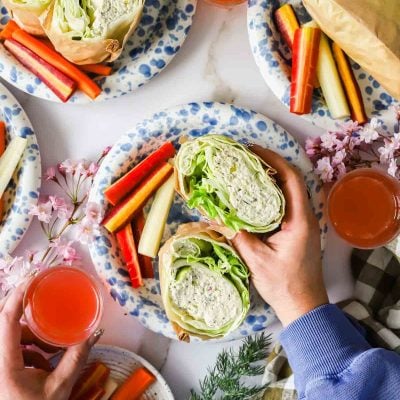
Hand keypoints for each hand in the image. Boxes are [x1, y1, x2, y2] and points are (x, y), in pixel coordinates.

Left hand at [0, 281, 101, 399]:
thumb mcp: (60, 387)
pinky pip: (9, 345)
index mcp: (4, 364)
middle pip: (2, 320)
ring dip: (29, 332)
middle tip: (42, 296)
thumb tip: (95, 332)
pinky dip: (26, 345)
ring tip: (52, 345)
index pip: (6, 320)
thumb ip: (77, 357)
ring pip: (8, 334)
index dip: (17, 296)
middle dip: (22, 306)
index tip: (32, 278)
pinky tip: (42, 358)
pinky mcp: (0, 367)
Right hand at [232, 146, 327, 325]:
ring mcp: (303, 224)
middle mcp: (306, 217)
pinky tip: (254, 196)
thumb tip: (212, 215)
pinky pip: (285, 204)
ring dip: (270, 179)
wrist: (303, 305)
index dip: (273, 160)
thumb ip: (235, 234)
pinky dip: (271, 195)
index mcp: (299, 220)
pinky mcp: (298, 231)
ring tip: (247, 171)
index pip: (291, 179)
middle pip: (290, 181)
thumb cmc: (283, 284)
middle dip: (270, 165)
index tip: (253, 151)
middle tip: (245, 157)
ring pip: (288, 192)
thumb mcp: (255, 259)